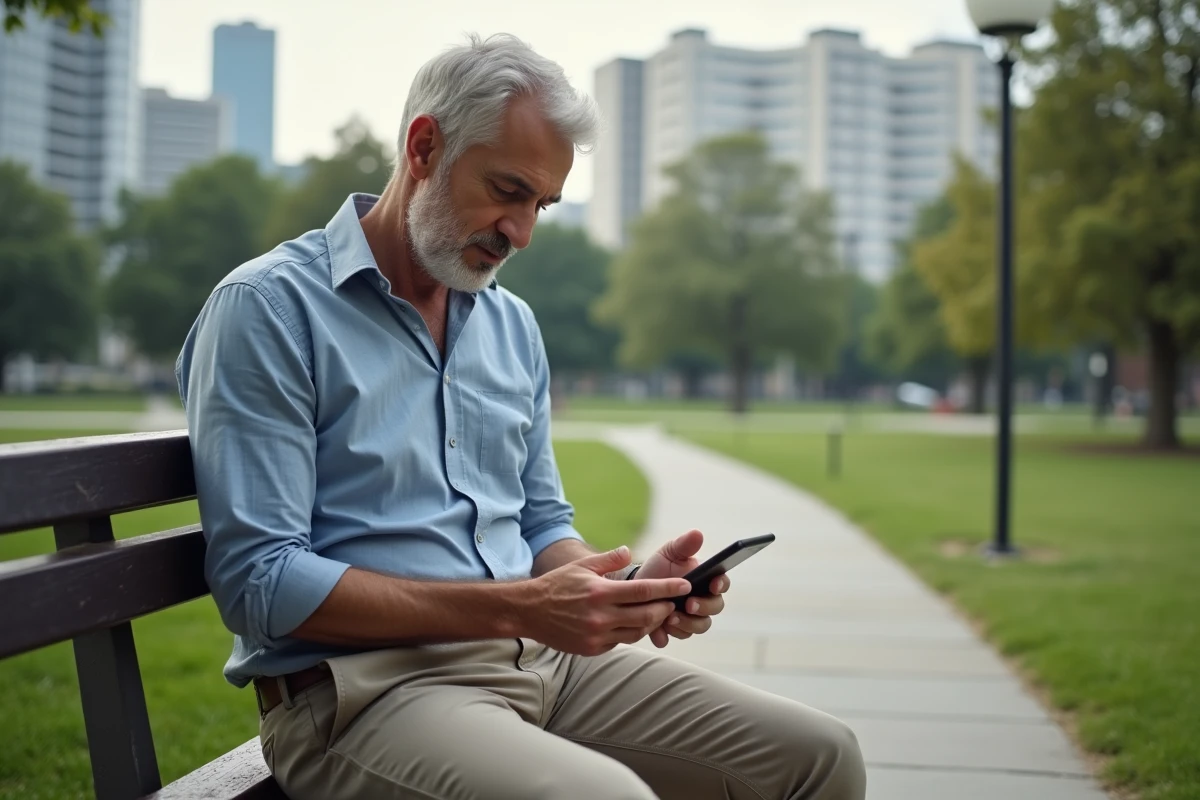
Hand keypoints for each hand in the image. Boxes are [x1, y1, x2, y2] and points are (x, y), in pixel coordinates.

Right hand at [524, 546, 690, 656]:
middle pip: (646, 616)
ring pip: (637, 633)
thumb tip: (629, 552)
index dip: (668, 588)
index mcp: (600, 592)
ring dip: (651, 624)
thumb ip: (608, 559)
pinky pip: (620, 642)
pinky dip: (631, 633)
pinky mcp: (591, 649)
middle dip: (665, 609)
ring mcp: (596, 635)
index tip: (685, 585)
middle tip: (674, 603)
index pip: (644, 591)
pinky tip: (635, 624)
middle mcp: (600, 616)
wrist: (529, 611)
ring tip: (658, 614)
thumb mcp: (582, 566)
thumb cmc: (558, 584)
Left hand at [634, 529, 730, 648]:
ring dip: (687, 624)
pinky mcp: (675, 630)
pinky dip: (668, 635)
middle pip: (715, 608)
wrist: (635, 588)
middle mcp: (703, 601)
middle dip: (704, 608)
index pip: (722, 583)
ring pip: (699, 626)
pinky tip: (659, 631)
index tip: (713, 584)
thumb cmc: (658, 568)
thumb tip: (697, 533)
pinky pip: (678, 637)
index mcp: (706, 580)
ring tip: (670, 618)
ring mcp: (691, 618)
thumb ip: (684, 545)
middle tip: (689, 604)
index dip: (721, 584)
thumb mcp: (669, 554)